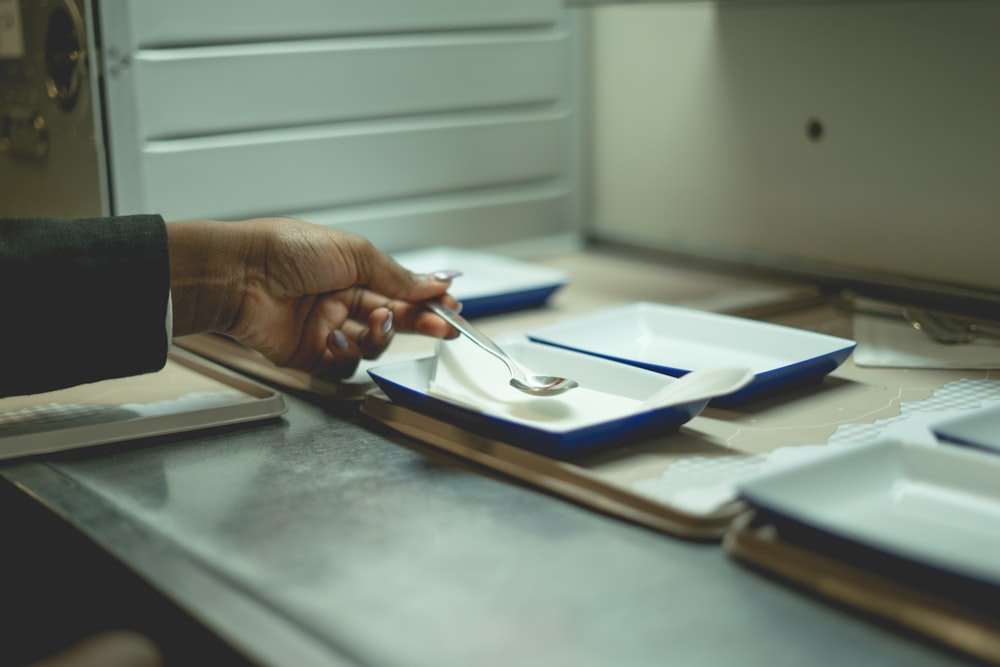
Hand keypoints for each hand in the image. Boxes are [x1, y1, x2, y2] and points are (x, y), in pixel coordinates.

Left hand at [167, 217, 457, 377]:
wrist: (240, 275)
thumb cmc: (288, 251)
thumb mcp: (354, 252)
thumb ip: (396, 275)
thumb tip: (433, 284)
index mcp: (353, 272)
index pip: (400, 292)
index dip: (428, 303)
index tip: (451, 311)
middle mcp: (342, 301)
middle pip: (393, 321)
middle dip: (419, 325)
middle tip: (441, 329)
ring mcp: (327, 329)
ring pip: (371, 347)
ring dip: (379, 337)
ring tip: (371, 321)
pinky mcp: (309, 355)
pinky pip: (341, 366)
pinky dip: (343, 355)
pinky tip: (332, 336)